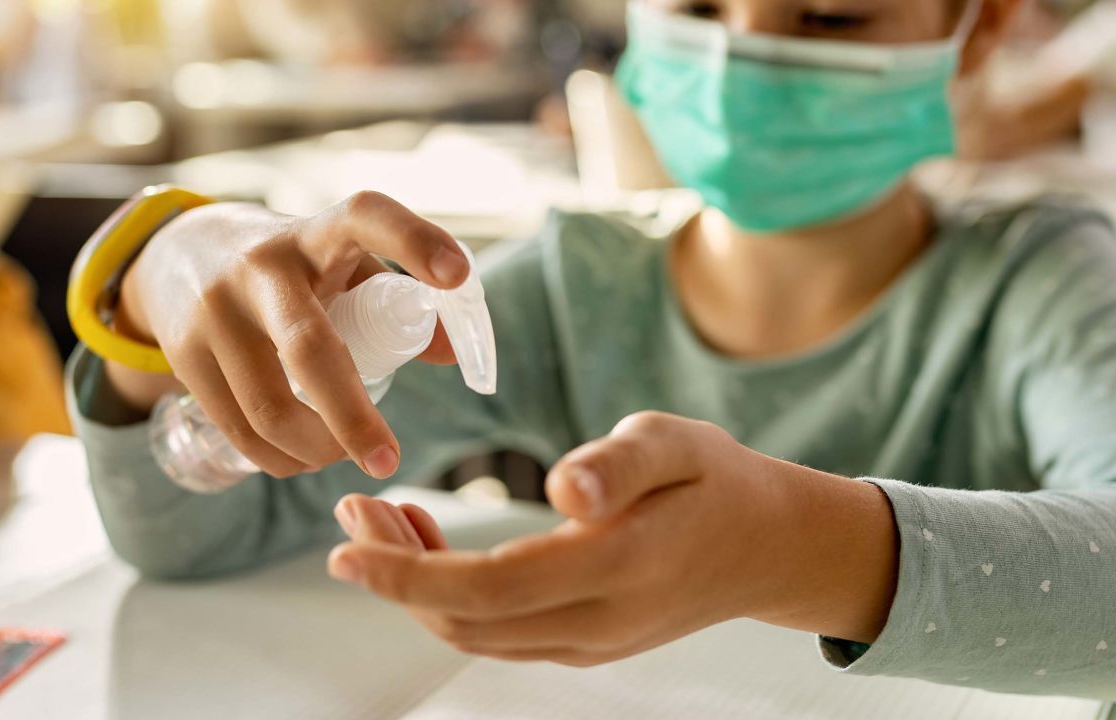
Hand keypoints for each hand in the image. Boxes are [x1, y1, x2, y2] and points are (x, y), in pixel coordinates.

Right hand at [107, 192, 468, 478]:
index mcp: (316, 235)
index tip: (458, 276)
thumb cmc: (291, 264)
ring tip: (341, 455)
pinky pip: (237, 427)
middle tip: (388, 462)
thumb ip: (394, 300)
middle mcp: (260, 266)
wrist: (176, 252)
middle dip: (353, 418)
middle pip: (310, 350)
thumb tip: (449, 355)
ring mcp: (215, 309)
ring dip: (316, 448)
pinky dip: (278, 458)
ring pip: (269, 406)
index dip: (414, 241)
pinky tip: (302, 459)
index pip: (366, 217)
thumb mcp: (341, 261)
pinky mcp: (182, 351)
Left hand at [327, 411, 898, 665]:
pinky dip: (450, 596)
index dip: (408, 572)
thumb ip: (618, 464)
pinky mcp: (587, 643)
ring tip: (382, 521)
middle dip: (394, 573)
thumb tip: (563, 491)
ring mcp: (593, 642)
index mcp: (620, 565)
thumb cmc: (718, 481)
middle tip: (354, 510)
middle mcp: (601, 621)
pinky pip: (501, 633)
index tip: (346, 545)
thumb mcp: (678, 444)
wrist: (769, 547)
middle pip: (467, 620)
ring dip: (415, 586)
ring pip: (477, 633)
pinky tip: (432, 546)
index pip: (491, 588)